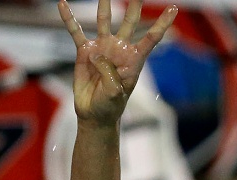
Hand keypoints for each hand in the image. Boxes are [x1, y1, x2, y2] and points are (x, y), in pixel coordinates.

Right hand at [58, 0, 177, 123]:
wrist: (94, 113)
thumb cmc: (110, 105)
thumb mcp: (114, 92)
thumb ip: (109, 72)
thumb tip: (96, 53)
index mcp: (134, 58)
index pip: (151, 37)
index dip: (162, 23)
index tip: (173, 8)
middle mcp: (120, 48)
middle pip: (129, 21)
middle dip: (135, 5)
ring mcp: (102, 47)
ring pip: (104, 20)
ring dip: (105, 4)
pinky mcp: (84, 51)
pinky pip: (76, 32)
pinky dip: (69, 18)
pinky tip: (63, 4)